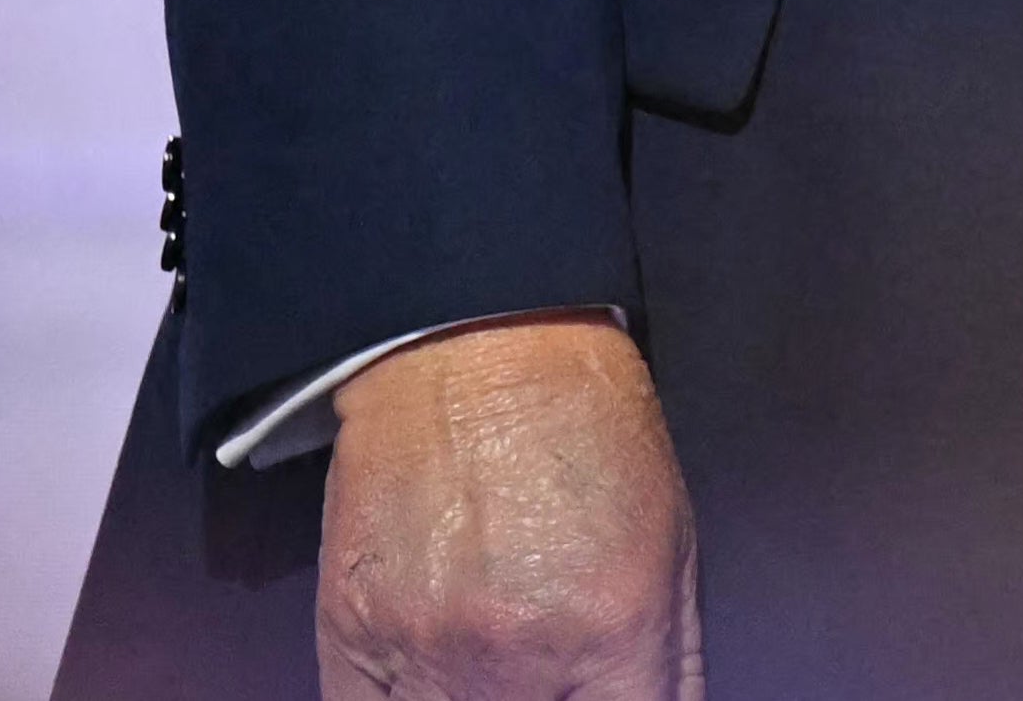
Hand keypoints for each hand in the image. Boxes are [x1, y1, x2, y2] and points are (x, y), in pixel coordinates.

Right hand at [317, 313, 699, 700]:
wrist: (474, 355)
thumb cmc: (587, 433)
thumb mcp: (671, 542)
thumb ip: (662, 661)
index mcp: (616, 631)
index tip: (604, 699)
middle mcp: (518, 661)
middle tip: (550, 679)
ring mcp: (426, 659)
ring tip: (496, 668)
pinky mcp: (351, 643)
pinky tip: (433, 679)